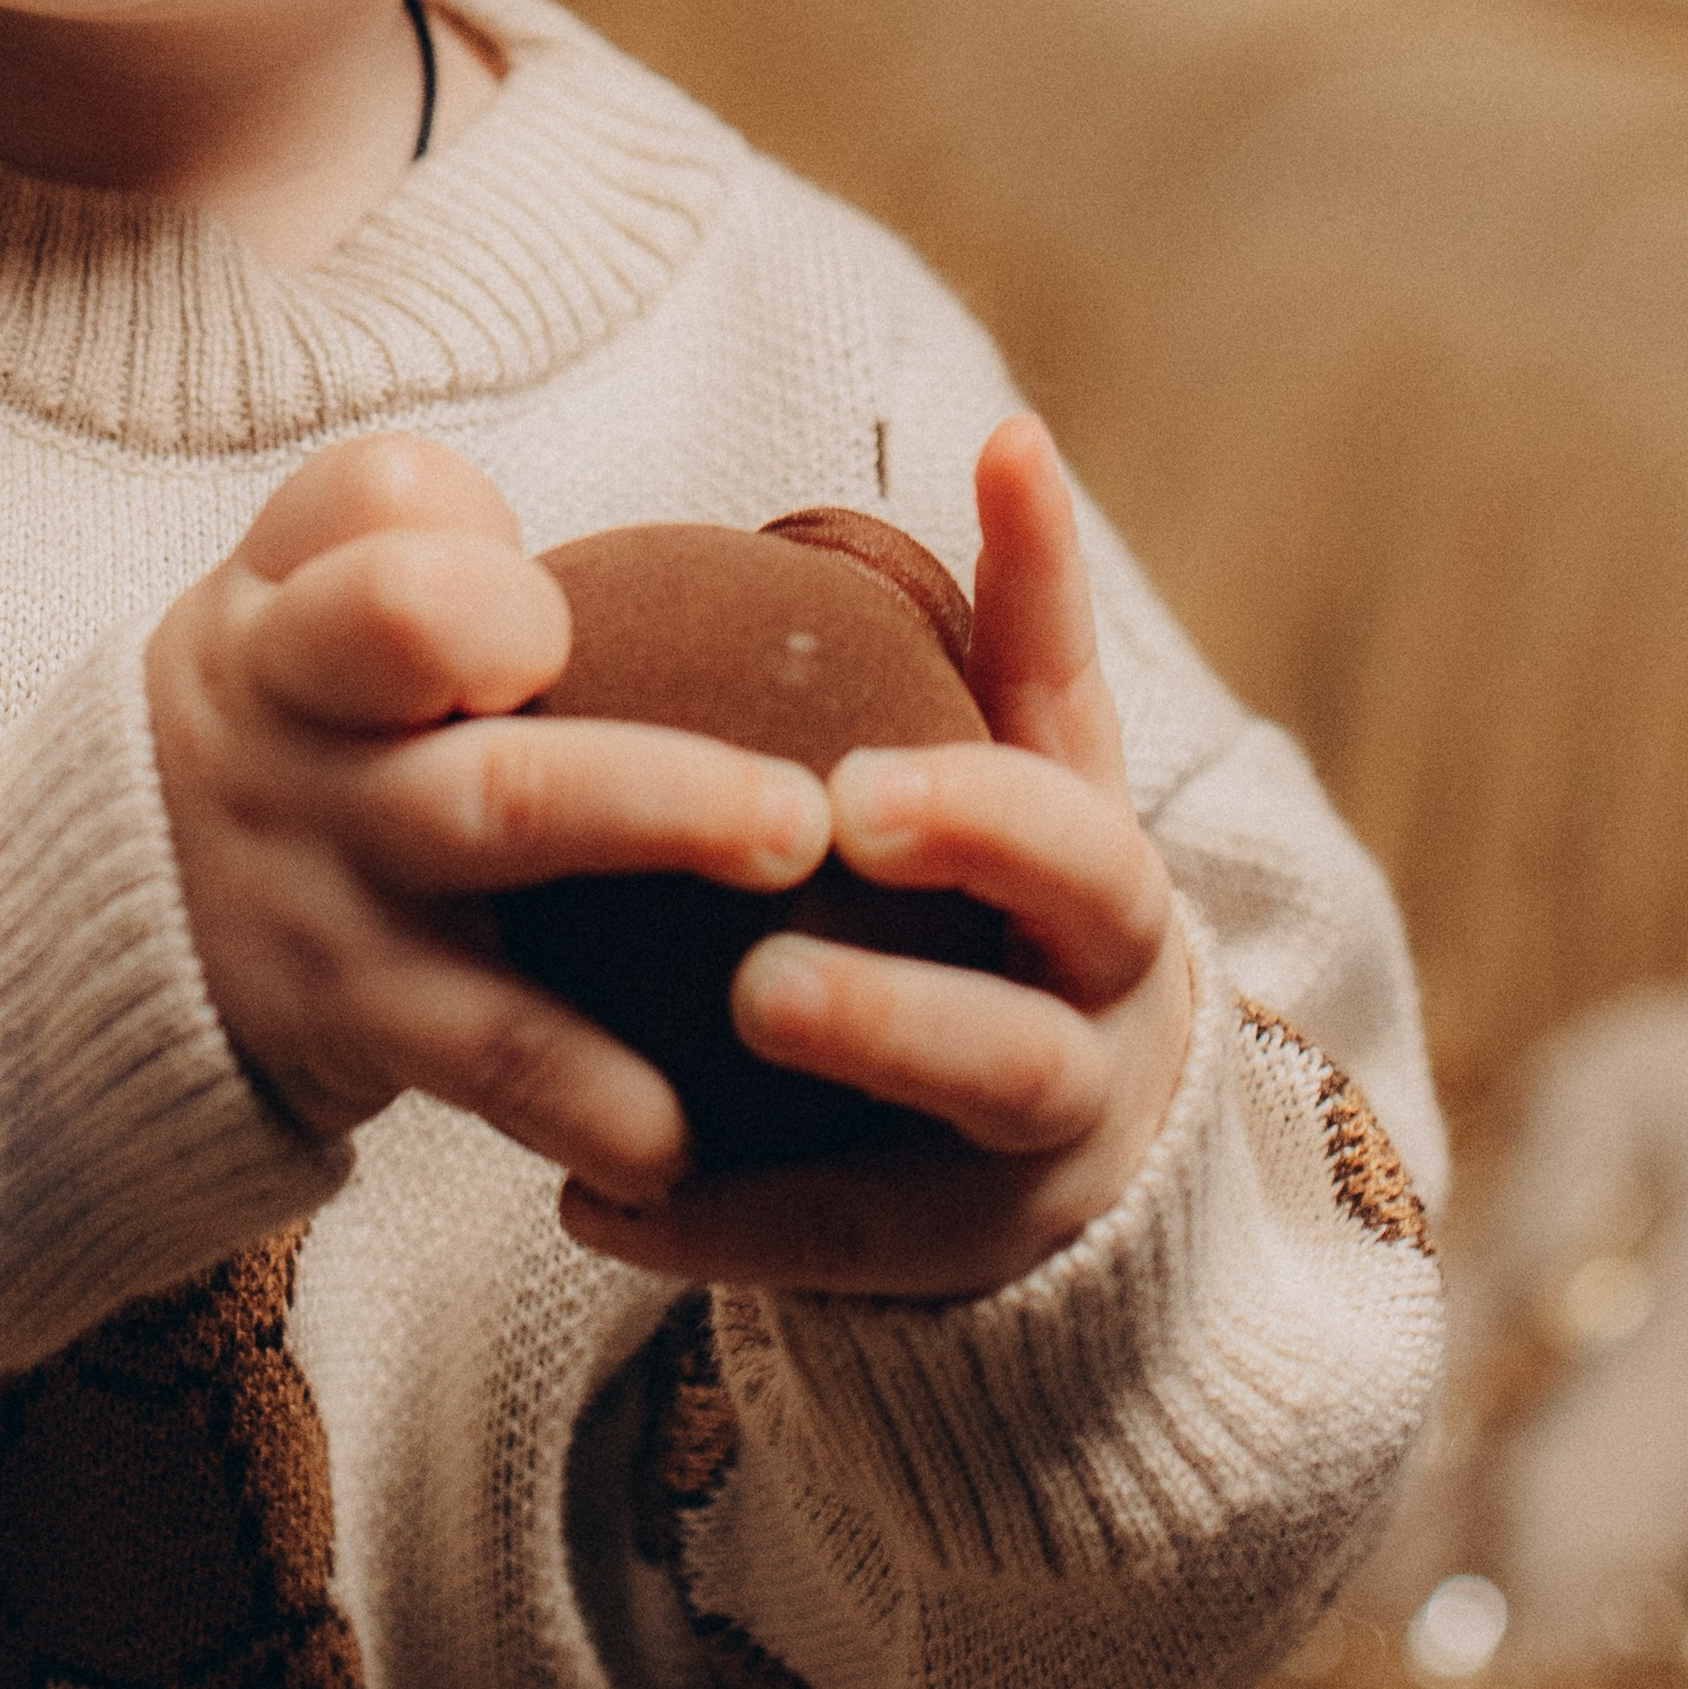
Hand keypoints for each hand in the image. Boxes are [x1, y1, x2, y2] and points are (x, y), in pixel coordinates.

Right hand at [146, 434, 834, 1205]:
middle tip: (788, 763)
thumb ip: (424, 549)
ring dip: (656, 816)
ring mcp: (322, 859)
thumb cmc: (285, 726)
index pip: (375, 512)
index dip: (469, 548)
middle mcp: (298, 708)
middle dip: (599, 640)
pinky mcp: (347, 1009)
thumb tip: (649, 552)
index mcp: (293, 600)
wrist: (96, 931)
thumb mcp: (292, 610)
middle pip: (437, 637)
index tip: (546, 612)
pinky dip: (588, 1095)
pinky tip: (684, 1137)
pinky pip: (484, 1048)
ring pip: (492, 815)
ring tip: (794, 850)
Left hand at [560, 415, 1192, 1297]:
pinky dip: (721, 1220)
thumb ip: (979, 643)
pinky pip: (845, 1240)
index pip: (1082, 693)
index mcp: (1087, 843)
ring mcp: (1054, 1125)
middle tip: (853, 796)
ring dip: (879, 1026)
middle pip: (1089, 885)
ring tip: (755, 993)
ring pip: (997, 1074)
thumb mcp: (994, 785)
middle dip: (986, 829)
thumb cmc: (982, 930)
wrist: (1059, 1189)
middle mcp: (1100, 974)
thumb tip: (996, 433)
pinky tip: (588, 1199)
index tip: (995, 460)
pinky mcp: (966, 1255)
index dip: (1049, 582)